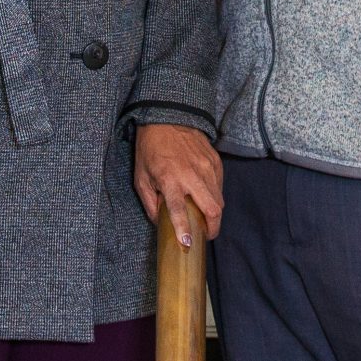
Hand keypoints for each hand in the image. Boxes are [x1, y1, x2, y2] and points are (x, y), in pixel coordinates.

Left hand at [132, 123, 223, 246]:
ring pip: (219, 200)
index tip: (187, 242)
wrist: (167, 118)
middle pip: (212, 209)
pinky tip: (207, 198)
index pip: (179, 210)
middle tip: (206, 235)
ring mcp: (207, 167)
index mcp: (170, 180)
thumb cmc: (150, 149)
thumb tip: (159, 222)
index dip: (184, 229)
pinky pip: (220, 185)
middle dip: (212, 228)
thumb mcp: (141, 177)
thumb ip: (149, 202)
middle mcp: (192, 175)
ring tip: (207, 219)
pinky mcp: (215, 161)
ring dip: (215, 214)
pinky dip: (216, 196)